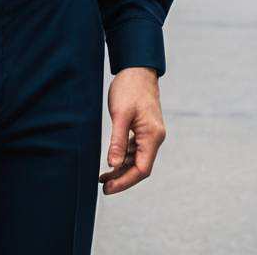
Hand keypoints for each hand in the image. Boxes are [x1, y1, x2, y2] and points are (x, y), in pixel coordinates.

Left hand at [99, 67, 165, 195]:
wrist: (137, 68)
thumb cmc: (130, 88)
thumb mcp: (120, 114)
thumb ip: (117, 140)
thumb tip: (112, 165)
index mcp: (152, 136)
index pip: (142, 169)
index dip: (125, 181)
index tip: (108, 187)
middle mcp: (154, 137)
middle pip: (140, 167)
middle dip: (122, 178)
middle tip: (103, 186)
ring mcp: (149, 133)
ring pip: (136, 158)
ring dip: (121, 169)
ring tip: (103, 177)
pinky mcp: (143, 128)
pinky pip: (134, 148)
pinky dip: (123, 156)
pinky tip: (111, 161)